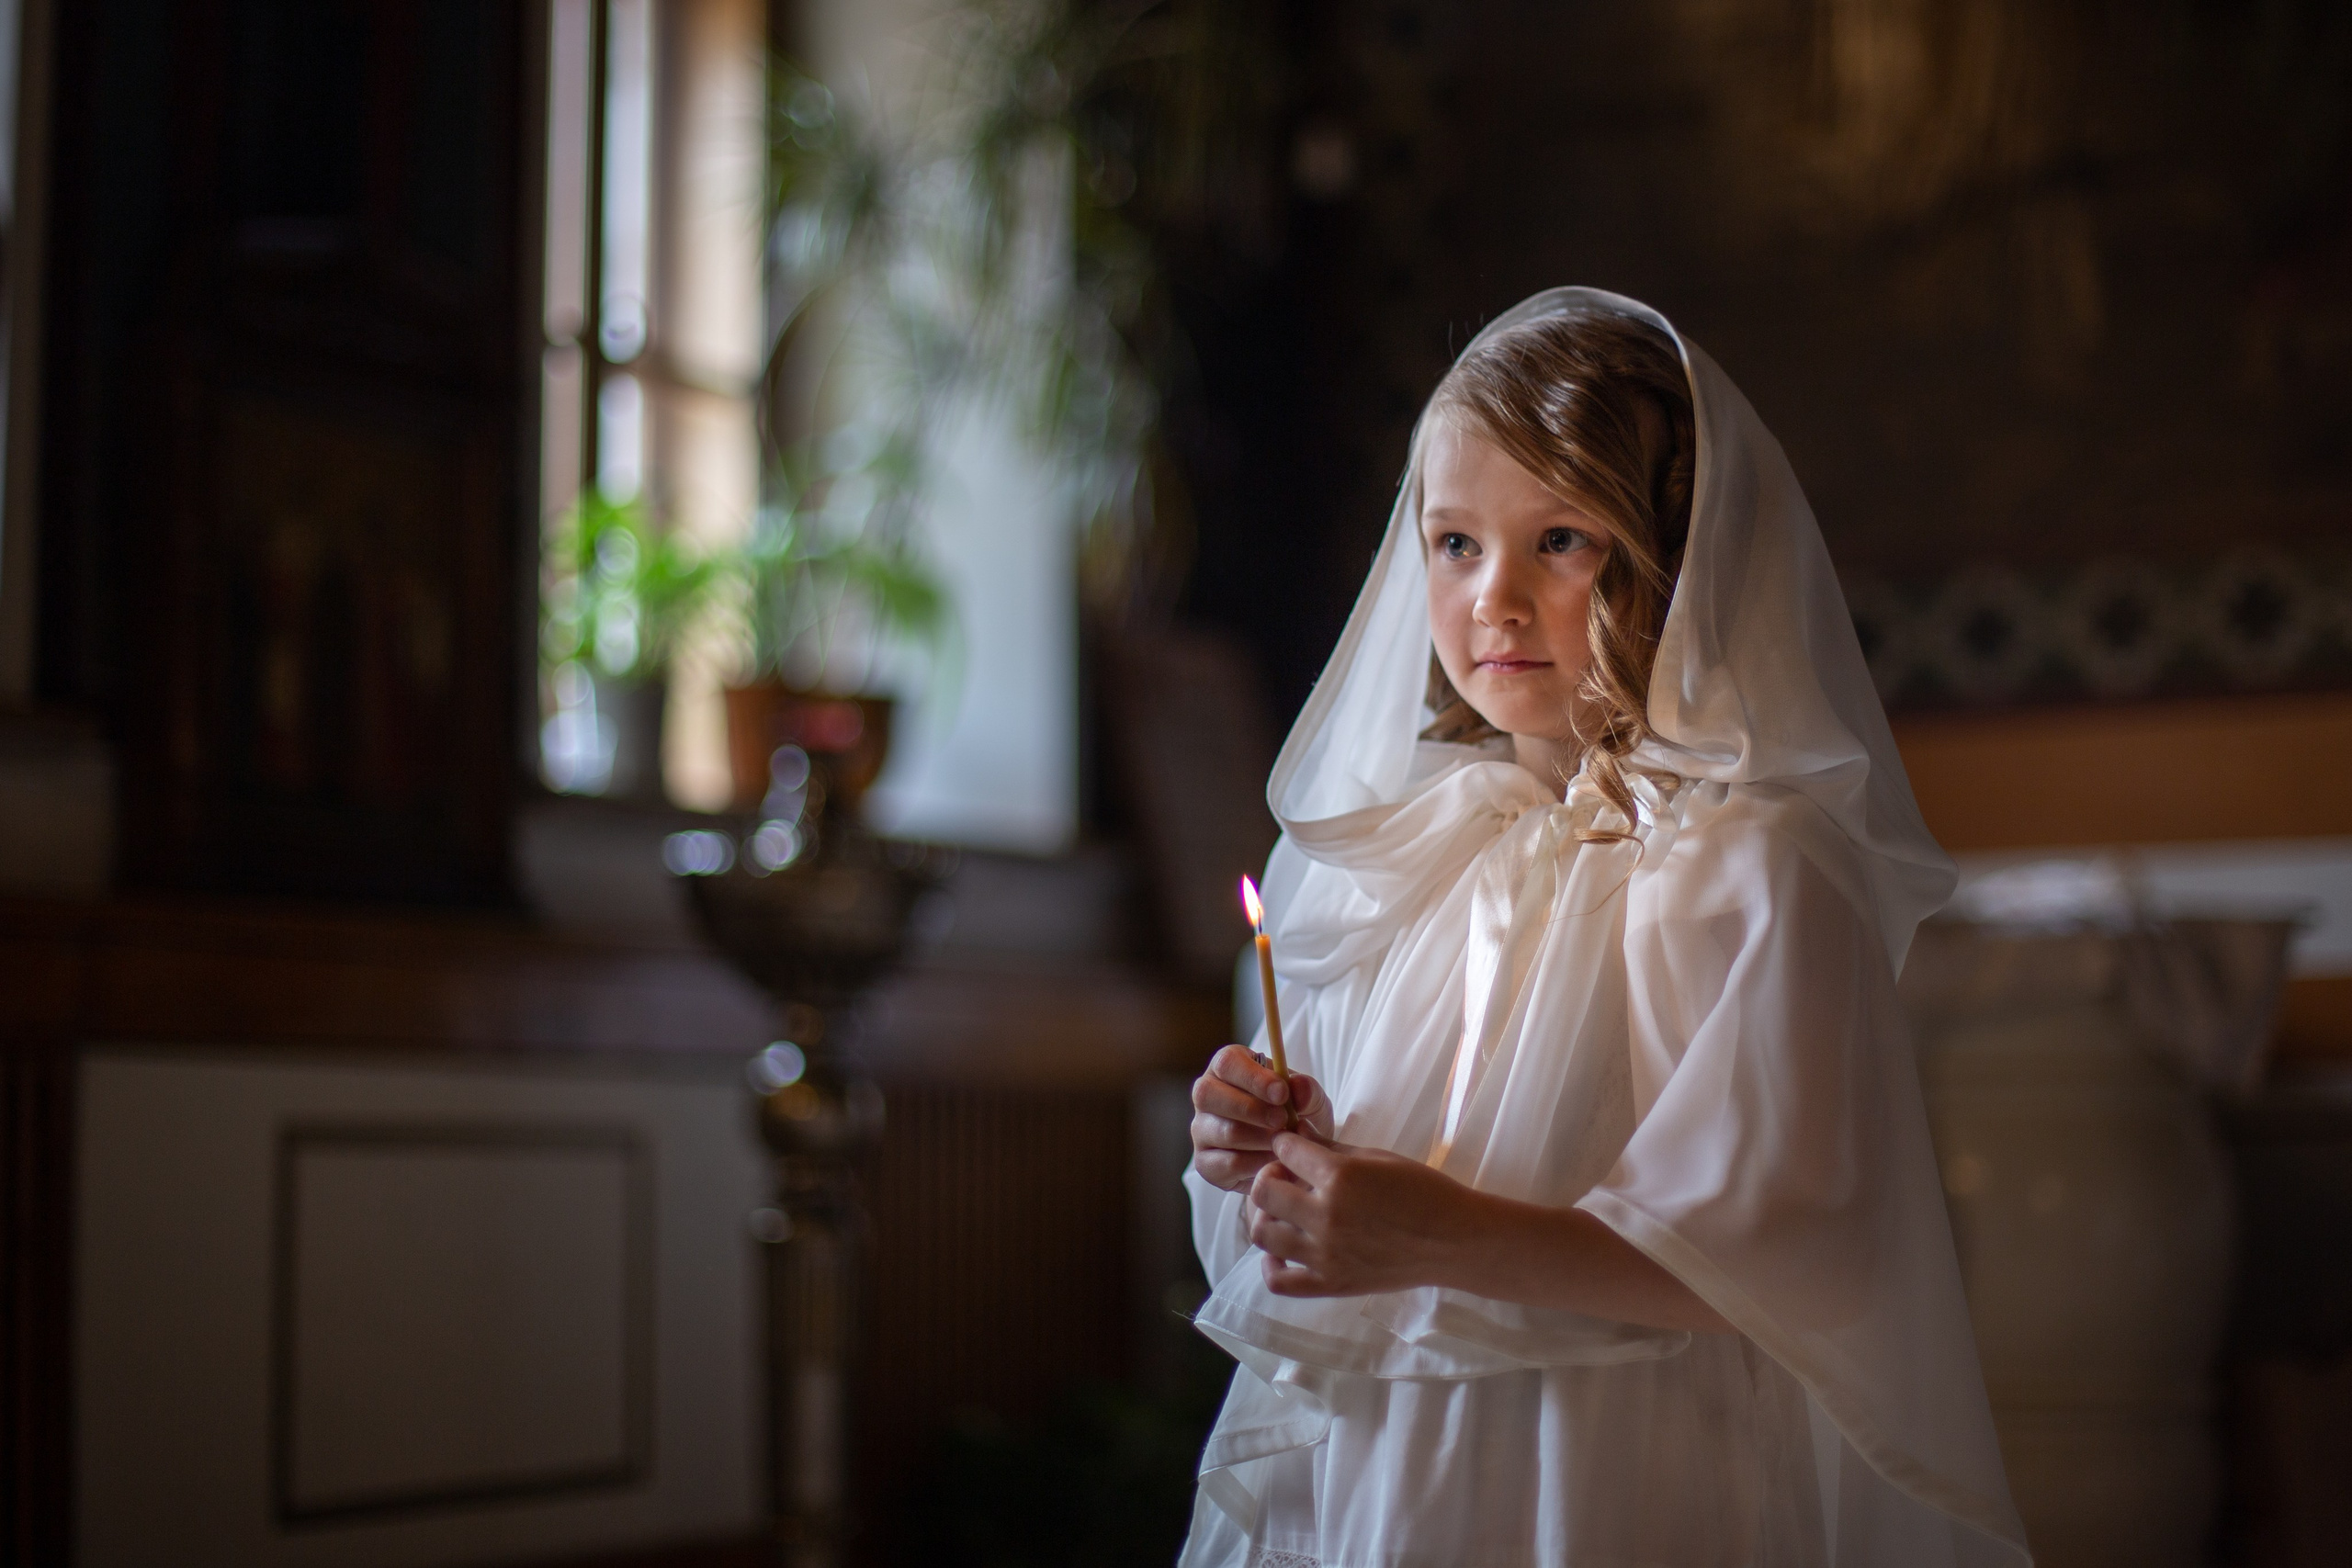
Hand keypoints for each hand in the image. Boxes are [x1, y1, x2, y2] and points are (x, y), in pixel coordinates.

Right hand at [1189, 1045, 1328, 1191]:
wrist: (1294, 1157)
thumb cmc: (1297, 1116)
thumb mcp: (1310, 1100)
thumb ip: (1308, 1090)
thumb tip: (1298, 1087)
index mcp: (1228, 1067)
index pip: (1227, 1062)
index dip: (1253, 1077)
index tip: (1281, 1093)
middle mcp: (1207, 1095)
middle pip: (1208, 1094)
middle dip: (1251, 1108)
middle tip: (1283, 1120)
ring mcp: (1201, 1129)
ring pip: (1223, 1131)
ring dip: (1260, 1138)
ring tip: (1284, 1142)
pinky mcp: (1205, 1162)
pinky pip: (1227, 1163)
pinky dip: (1257, 1164)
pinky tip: (1274, 1161)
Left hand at [1247, 1132, 1479, 1296]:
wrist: (1453, 1241)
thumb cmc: (1422, 1191)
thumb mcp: (1378, 1157)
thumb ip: (1332, 1149)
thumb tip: (1298, 1137)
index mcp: (1340, 1177)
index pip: (1286, 1151)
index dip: (1286, 1145)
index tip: (1292, 1148)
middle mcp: (1326, 1216)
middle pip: (1263, 1192)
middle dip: (1269, 1176)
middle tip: (1286, 1177)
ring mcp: (1326, 1254)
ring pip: (1262, 1233)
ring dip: (1266, 1215)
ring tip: (1284, 1211)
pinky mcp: (1331, 1283)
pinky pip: (1278, 1280)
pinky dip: (1271, 1264)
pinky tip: (1283, 1250)